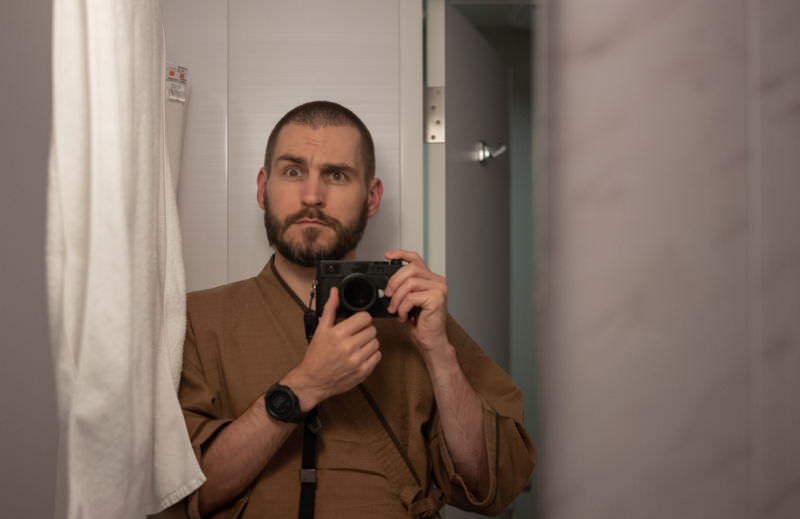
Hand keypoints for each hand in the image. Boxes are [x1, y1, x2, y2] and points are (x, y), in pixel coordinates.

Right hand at [284, 287, 381, 408]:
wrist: (313, 381)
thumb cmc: (316, 356)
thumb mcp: (320, 330)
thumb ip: (330, 309)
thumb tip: (335, 292)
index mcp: (338, 334)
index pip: (365, 318)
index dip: (361, 319)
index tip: (356, 323)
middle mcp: (348, 347)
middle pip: (372, 329)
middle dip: (365, 331)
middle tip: (355, 335)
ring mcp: (357, 361)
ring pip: (376, 342)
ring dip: (369, 342)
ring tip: (357, 346)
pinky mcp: (363, 372)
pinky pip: (377, 356)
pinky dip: (371, 355)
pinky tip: (360, 355)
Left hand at [383, 250, 448, 352]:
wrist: (430, 342)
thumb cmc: (420, 325)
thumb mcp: (407, 302)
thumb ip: (402, 289)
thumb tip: (387, 284)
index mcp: (431, 279)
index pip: (416, 259)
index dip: (401, 254)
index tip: (388, 256)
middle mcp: (437, 281)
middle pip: (411, 269)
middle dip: (394, 281)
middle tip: (388, 295)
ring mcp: (439, 289)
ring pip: (410, 282)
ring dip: (397, 298)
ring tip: (394, 310)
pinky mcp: (437, 298)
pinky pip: (412, 297)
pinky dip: (402, 307)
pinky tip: (403, 316)